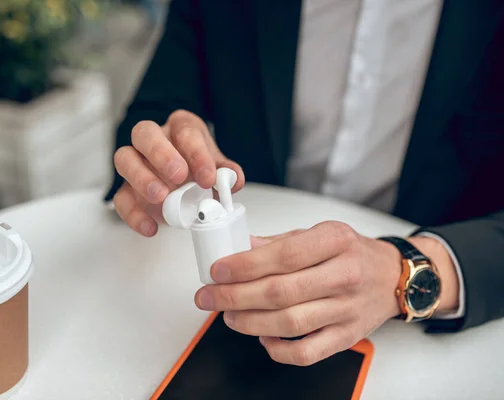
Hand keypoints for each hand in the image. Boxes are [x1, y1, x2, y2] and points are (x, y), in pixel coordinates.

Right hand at [113, 110, 243, 235]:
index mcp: (180, 129)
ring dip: (142, 178)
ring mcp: (135, 163)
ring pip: (124, 158)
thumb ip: (226, 172)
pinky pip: (120, 198)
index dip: (197, 153)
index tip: (208, 177)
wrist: (185, 189)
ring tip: (162, 198)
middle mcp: (153, 140)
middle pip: (144, 133)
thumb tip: (233, 180)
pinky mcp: (126, 189)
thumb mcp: (215, 169)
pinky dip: (133, 214)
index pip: (185, 132)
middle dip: (161, 153)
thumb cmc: (198, 170)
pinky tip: (150, 226)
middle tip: (179, 176)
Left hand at [194, 221, 457, 365]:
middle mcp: (344, 275)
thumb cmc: (353, 253)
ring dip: (250, 322)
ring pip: (290, 323)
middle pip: (281, 292)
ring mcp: (347, 309)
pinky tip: (262, 337)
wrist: (394, 277)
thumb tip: (239, 249)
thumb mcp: (318, 233)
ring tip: (229, 316)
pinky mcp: (348, 336)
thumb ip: (279, 243)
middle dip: (235, 296)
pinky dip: (279, 350)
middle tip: (209, 297)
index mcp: (335, 241)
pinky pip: (308, 352)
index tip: (218, 271)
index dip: (245, 265)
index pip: (284, 255)